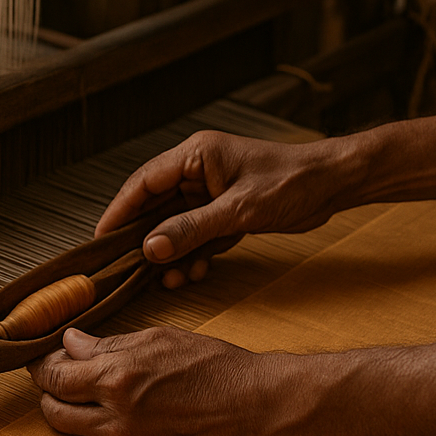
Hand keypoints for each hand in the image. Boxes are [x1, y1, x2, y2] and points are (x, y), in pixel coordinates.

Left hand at [26, 327, 296, 435]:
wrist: (264, 411)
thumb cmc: (221, 368)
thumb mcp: (162, 339)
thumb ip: (110, 344)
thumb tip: (72, 342)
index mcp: (119, 379)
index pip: (55, 376)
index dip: (42, 363)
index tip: (42, 354)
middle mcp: (117, 418)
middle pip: (53, 410)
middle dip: (48, 390)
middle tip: (55, 372)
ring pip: (74, 431)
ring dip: (69, 410)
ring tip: (84, 389)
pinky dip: (98, 425)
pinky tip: (114, 406)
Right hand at [95, 131, 356, 287]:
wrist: (333, 185)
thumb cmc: (291, 182)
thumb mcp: (238, 210)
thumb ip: (191, 229)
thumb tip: (150, 248)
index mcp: (194, 156)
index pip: (143, 183)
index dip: (119, 211)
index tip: (102, 238)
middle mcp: (197, 171)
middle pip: (155, 206)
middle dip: (145, 239)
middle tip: (126, 267)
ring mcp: (212, 192)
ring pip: (177, 225)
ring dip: (172, 253)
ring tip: (167, 280)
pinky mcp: (227, 211)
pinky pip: (199, 235)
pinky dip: (195, 254)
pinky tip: (194, 273)